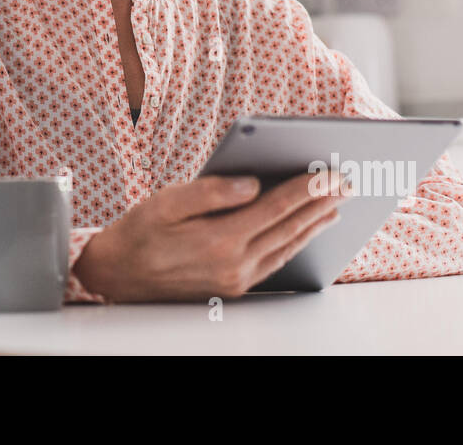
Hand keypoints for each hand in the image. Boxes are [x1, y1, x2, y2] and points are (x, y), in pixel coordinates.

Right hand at [72, 170, 348, 301]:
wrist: (117, 275)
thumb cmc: (138, 232)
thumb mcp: (166, 201)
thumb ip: (211, 191)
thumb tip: (252, 183)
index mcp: (219, 239)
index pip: (275, 208)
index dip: (306, 189)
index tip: (330, 174)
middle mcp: (233, 264)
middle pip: (289, 229)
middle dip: (320, 205)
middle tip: (345, 184)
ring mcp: (236, 280)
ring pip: (286, 248)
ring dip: (313, 226)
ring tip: (334, 206)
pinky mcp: (233, 288)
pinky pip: (275, 263)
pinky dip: (295, 244)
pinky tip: (303, 232)